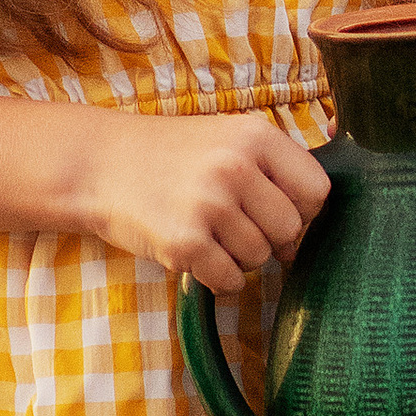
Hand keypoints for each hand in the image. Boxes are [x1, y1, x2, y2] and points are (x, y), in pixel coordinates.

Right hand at [88, 112, 333, 294]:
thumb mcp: (226, 139)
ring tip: (208, 232)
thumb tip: (306, 233)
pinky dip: (219, 277)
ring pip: (260, 257)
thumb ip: (273, 171)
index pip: (317, 191)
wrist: (99, 164)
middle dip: (269, 237)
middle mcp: (235, 167)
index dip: (302, 209)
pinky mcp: (185, 243)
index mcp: (255, 136)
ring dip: (239, 256)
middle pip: (290, 229)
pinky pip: (230, 280)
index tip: (275, 210)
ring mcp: (209, 205)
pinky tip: (197, 253)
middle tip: (235, 225)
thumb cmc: (171, 155)